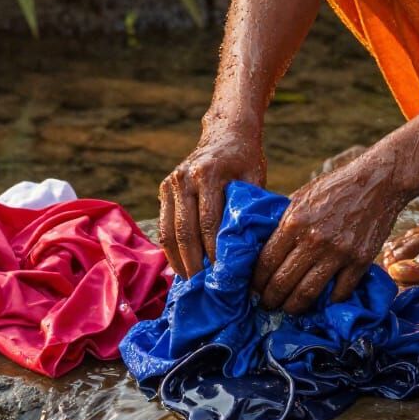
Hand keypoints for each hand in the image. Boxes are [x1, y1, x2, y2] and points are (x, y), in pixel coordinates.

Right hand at [159, 116, 264, 279]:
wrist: (225, 132)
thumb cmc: (246, 158)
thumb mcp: (254, 178)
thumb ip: (249, 209)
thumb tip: (249, 250)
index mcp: (209, 174)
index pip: (209, 223)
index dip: (214, 253)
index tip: (223, 276)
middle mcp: (184, 178)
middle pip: (185, 231)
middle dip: (194, 262)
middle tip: (204, 287)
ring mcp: (171, 183)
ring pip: (170, 231)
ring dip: (179, 260)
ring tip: (191, 282)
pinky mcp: (164, 188)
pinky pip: (164, 225)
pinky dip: (171, 248)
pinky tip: (181, 266)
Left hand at [251, 147, 412, 314]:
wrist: (378, 182)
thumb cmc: (336, 187)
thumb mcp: (302, 196)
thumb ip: (285, 221)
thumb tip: (265, 244)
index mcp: (294, 222)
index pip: (266, 262)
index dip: (256, 281)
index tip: (253, 289)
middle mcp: (314, 240)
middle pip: (283, 282)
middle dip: (270, 299)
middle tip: (266, 305)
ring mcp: (338, 253)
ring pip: (307, 293)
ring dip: (293, 307)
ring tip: (288, 310)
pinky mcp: (360, 261)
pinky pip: (340, 292)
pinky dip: (328, 302)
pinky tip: (321, 303)